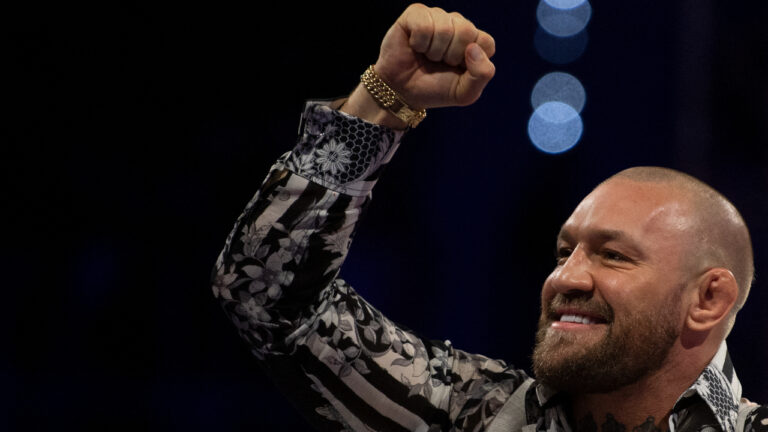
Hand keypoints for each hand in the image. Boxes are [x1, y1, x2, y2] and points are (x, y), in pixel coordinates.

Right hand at [375, 3, 495, 108]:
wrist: (402, 92)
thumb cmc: (434, 89)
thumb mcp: (464, 93)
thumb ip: (482, 74)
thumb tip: (473, 48)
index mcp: (474, 41)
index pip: (486, 43)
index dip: (470, 62)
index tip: (456, 70)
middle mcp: (458, 24)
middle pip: (466, 31)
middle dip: (450, 56)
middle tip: (438, 63)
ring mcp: (438, 16)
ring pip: (445, 28)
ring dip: (433, 51)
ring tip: (426, 55)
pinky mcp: (416, 13)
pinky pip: (424, 26)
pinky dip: (419, 43)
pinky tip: (415, 46)